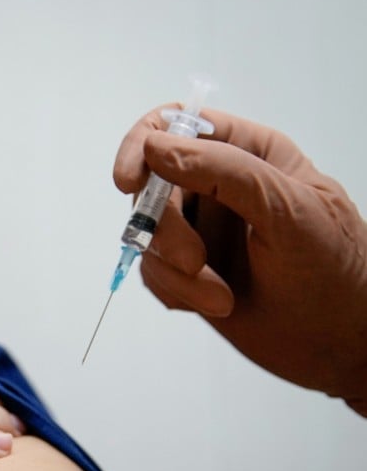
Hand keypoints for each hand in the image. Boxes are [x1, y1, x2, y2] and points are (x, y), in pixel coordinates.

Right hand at [114, 107, 366, 413]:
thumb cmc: (334, 274)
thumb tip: (156, 146)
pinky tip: (214, 303)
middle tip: (194, 262)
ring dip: (175, 270)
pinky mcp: (188, 269)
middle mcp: (219, 184)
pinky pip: (152, 270)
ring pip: (147, 233)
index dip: (143, 144)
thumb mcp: (287, 211)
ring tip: (219, 296)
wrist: (340, 346)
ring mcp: (201, 228)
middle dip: (165, 229)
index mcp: (250, 152)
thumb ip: (225, 172)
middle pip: (152, 185)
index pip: (178, 124)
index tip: (130, 181)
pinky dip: (175, 291)